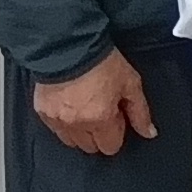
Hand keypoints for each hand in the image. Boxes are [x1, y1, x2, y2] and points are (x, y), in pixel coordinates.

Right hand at [31, 48, 157, 156]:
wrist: (68, 43)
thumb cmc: (103, 61)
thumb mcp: (130, 83)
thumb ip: (140, 112)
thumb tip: (149, 133)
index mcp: (100, 119)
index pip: (110, 147)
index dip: (117, 132)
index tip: (116, 116)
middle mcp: (76, 125)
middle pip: (90, 147)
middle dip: (99, 134)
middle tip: (101, 111)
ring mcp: (57, 120)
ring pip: (71, 141)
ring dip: (80, 131)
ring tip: (84, 108)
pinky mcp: (42, 112)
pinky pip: (55, 129)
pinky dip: (63, 122)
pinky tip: (69, 105)